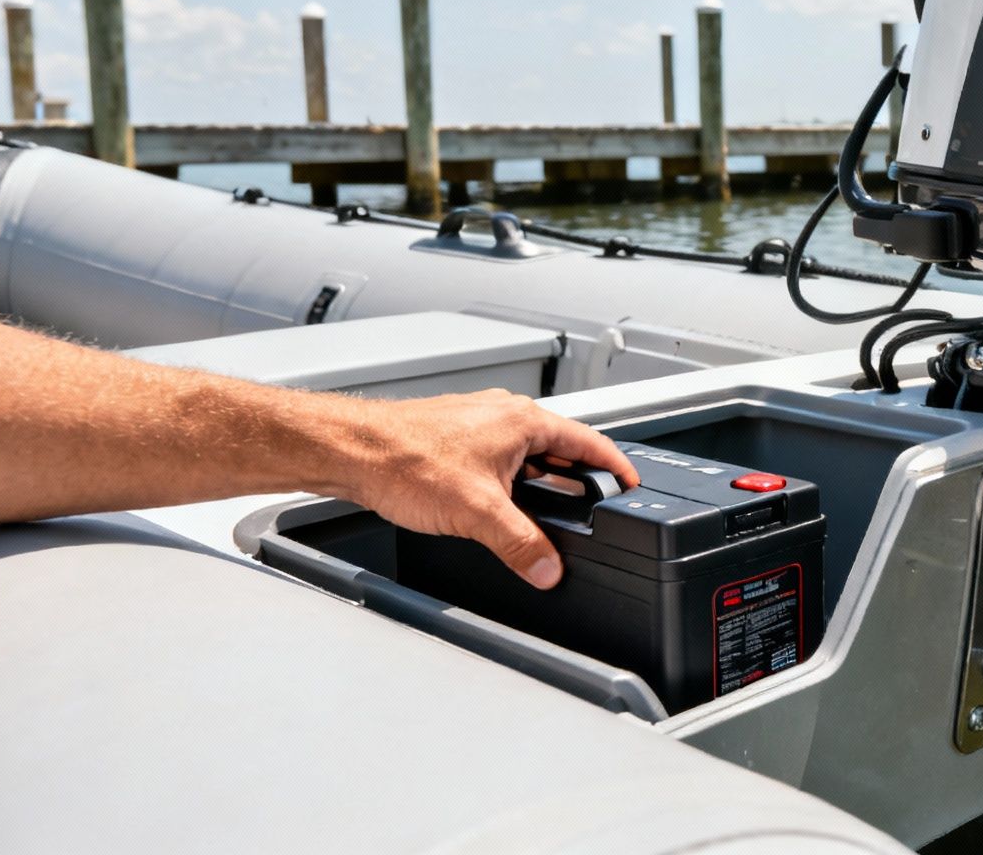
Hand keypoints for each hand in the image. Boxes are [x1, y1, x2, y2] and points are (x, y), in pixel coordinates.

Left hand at [333, 389, 638, 588]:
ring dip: (537, 485)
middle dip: (574, 481)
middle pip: (558, 449)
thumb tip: (547, 568)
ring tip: (541, 517)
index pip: (590, 441)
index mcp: (523, 420)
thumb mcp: (477, 513)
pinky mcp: (455, 438)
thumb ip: (520, 545)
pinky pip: (498, 461)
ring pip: (525, 456)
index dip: (616, 467)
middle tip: (589, 511)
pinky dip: (508, 484)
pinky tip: (494, 508)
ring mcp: (478, 424)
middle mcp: (503, 415)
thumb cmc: (403, 459)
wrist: (350, 450)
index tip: (632, 485)